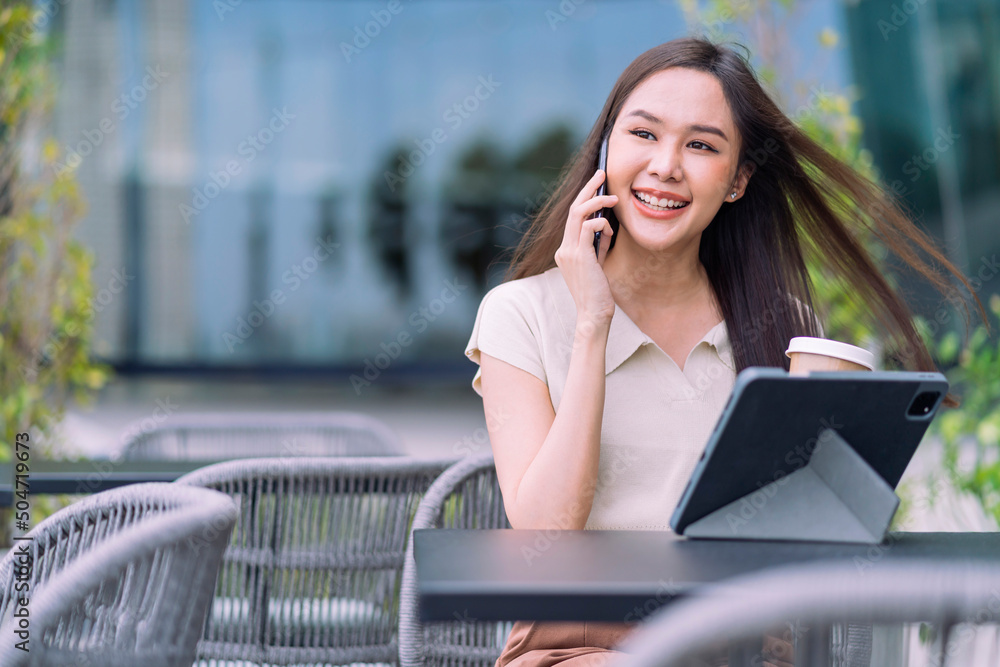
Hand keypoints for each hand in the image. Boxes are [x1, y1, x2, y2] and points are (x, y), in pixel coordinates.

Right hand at [554, 169, 618, 329]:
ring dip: (598, 202)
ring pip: (578, 214)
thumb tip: (606, 226)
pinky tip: (610, 228)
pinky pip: (587, 227)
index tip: (598, 185)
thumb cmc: (598, 292)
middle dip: (589, 188)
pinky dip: (601, 222)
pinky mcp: (579, 256)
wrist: (594, 314)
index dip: (585, 198)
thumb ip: (598, 244)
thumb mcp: (598, 263)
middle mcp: (563, 249)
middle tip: (602, 173)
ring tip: (614, 198)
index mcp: (565, 250)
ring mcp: (568, 252)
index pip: (573, 217)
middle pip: (573, 208)